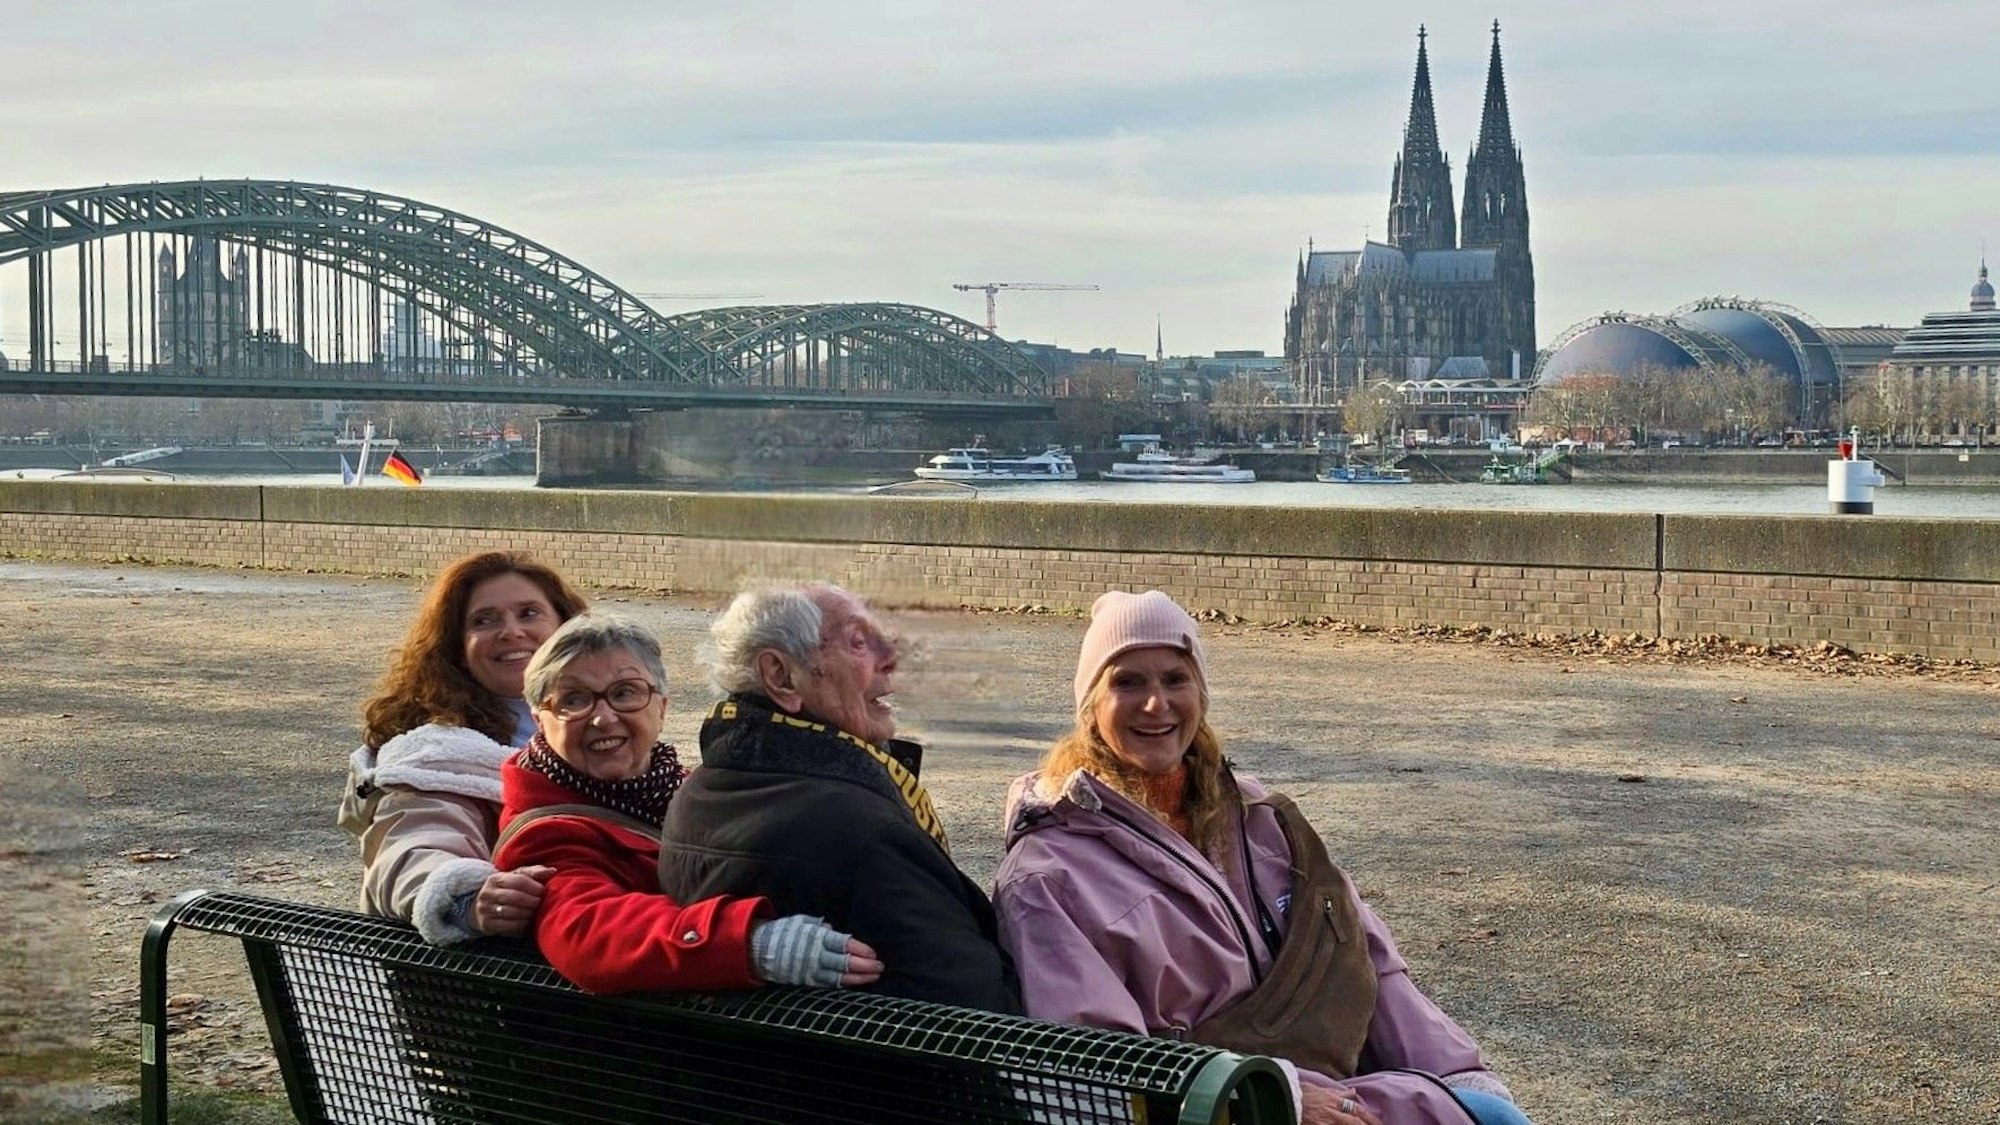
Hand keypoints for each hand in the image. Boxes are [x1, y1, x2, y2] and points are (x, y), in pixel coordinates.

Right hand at [473, 865, 553, 935]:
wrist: (481, 908)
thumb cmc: (506, 890)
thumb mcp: (516, 878)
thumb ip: (533, 873)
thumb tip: (552, 871)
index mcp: (496, 879)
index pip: (518, 880)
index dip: (533, 886)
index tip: (542, 891)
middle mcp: (487, 893)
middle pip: (514, 897)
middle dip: (531, 901)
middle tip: (540, 903)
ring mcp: (485, 910)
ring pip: (511, 912)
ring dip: (527, 913)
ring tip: (535, 913)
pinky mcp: (486, 924)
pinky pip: (507, 926)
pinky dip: (521, 924)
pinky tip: (527, 922)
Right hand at [751, 915, 884, 987]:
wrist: (758, 950)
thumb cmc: (783, 933)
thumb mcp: (800, 922)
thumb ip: (818, 926)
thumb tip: (831, 927)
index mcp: (815, 937)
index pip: (843, 944)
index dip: (860, 950)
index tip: (874, 953)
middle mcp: (815, 955)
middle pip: (845, 962)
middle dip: (865, 966)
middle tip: (880, 967)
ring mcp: (811, 970)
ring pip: (839, 977)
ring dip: (859, 978)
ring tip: (874, 977)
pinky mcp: (807, 981)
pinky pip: (829, 984)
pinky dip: (843, 984)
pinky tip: (856, 983)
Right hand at [1301, 1085, 1383, 1124]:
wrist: (1281, 1096)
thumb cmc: (1298, 1093)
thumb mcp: (1320, 1089)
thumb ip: (1339, 1093)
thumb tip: (1354, 1092)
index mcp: (1335, 1100)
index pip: (1358, 1110)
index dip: (1372, 1119)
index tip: (1380, 1124)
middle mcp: (1333, 1111)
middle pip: (1357, 1121)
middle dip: (1370, 1124)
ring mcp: (1326, 1121)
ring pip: (1349, 1124)